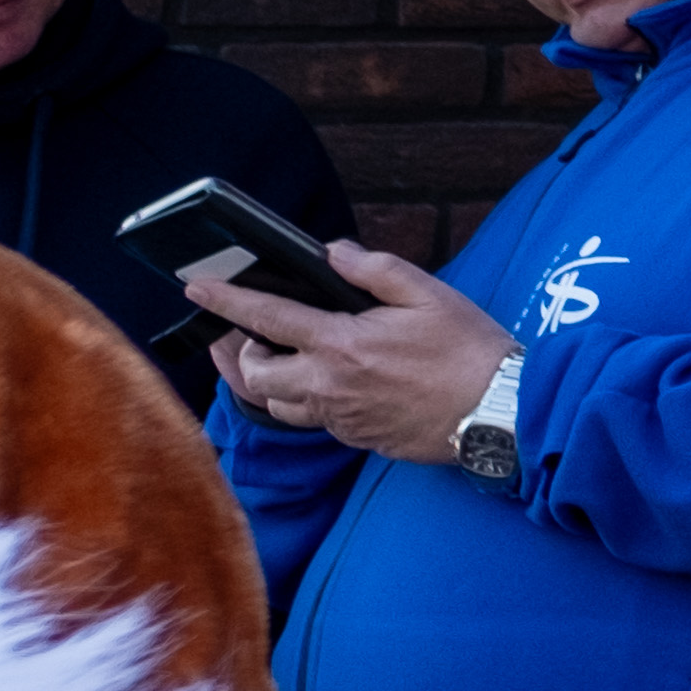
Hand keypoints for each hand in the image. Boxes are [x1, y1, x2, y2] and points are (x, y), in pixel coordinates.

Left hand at [194, 249, 511, 463]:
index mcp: (341, 345)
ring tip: (283, 357)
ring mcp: (339, 418)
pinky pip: (312, 420)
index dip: (225, 300)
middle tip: (253, 332)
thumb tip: (335, 253)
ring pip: (277, 404)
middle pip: (255, 373)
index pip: (266, 317)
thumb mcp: (426, 294)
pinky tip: (327, 381)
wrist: (496, 413)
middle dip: (243, 351)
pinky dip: (306, 399)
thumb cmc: (468, 351)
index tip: (194, 286)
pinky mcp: (354, 438)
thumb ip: (374, 270)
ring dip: (270, 380)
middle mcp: (329, 386)